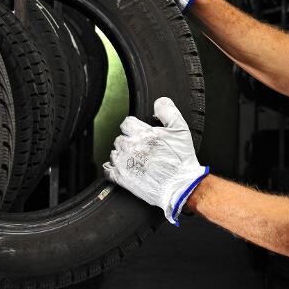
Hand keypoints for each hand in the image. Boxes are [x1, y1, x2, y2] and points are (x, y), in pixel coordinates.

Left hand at [104, 98, 208, 225]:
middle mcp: (130, 146)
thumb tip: (159, 102)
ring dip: (122, 154)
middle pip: (120, 138)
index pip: (127, 123)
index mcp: (142, 133)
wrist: (180, 186)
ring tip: (136, 160)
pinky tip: (123, 169)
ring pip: (114, 152)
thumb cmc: (181, 160)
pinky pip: (108, 170)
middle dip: (129, 142)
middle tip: (140, 148)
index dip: (134, 127)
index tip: (140, 133)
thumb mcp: (181, 129)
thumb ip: (168, 111)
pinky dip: (112, 168)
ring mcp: (124, 163)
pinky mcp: (121, 178)